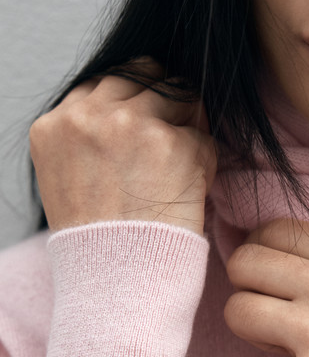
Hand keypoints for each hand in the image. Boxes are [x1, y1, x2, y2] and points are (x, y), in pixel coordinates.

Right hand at [29, 58, 216, 234]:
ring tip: (176, 170)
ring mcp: (131, 124)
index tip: (142, 132)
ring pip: (180, 94)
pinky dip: (205, 162)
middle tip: (167, 147)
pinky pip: (205, 135)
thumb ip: (88, 135)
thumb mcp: (67, 177)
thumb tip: (131, 103)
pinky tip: (188, 192)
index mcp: (55, 125)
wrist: (117, 281)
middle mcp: (88, 116)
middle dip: (161, 103)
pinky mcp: (173, 143)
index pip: (105, 82)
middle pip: (144, 74)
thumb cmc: (99, 241)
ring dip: (187, 126)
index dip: (131, 103)